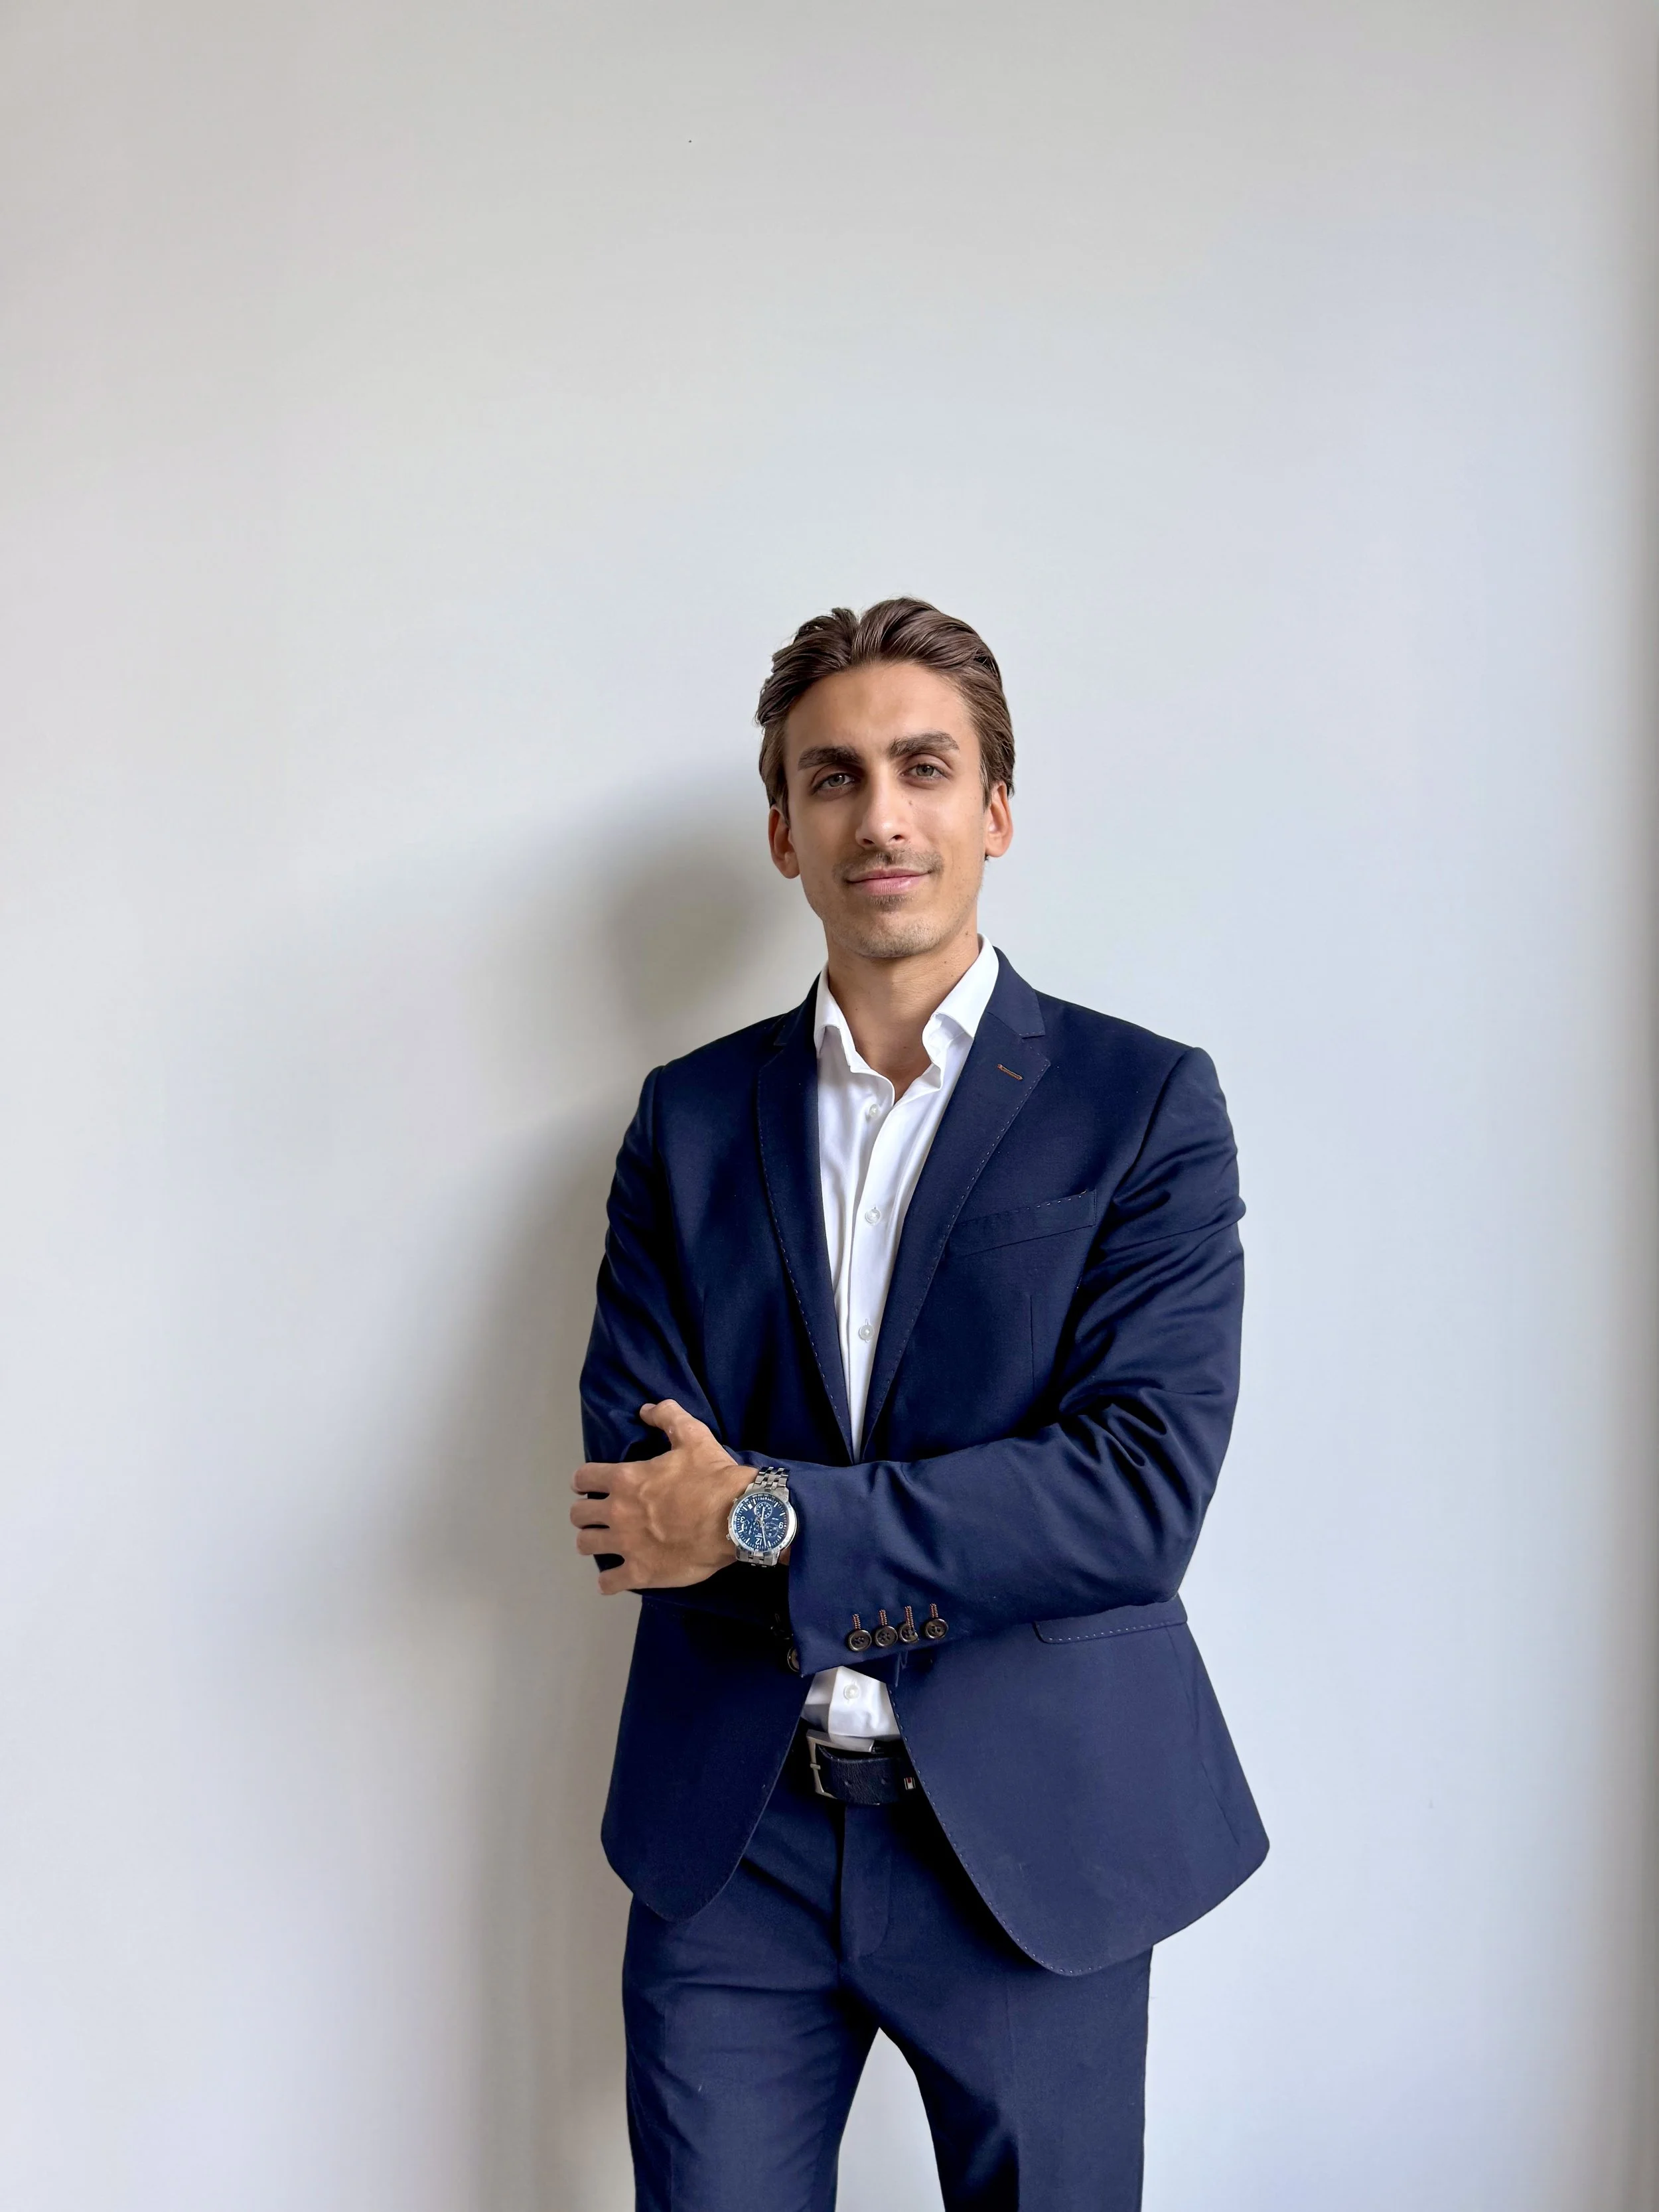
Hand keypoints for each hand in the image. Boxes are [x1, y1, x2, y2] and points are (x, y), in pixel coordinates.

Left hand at [571, 1400, 750, 1594]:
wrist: (737, 1516)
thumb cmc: (713, 1476)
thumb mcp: (693, 1435)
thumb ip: (667, 1417)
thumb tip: (647, 1409)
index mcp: (625, 1479)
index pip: (582, 1479)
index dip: (584, 1481)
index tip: (590, 1486)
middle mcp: (618, 1512)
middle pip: (578, 1515)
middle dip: (586, 1514)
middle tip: (600, 1515)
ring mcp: (627, 1545)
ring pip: (586, 1546)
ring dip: (593, 1542)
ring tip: (605, 1543)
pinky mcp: (641, 1572)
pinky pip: (608, 1583)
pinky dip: (609, 1581)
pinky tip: (616, 1576)